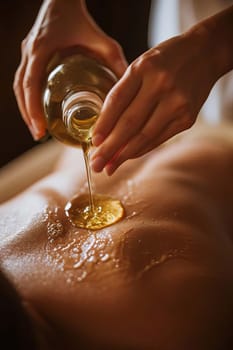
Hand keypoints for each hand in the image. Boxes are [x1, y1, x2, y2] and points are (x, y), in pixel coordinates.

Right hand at [13, 0, 127, 139]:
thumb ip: (116, 62)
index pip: (31, 84)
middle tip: (39, 135)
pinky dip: (27, 97)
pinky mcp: (29, 55)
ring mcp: (26, 53)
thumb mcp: (102, 41)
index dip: (32, 109)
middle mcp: (29, 53)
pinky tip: (37, 110)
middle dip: (28, 114)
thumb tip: (128, 88)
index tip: (40, 129)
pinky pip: (22, 80)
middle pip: (21, 90)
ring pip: (19, 86)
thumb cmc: (81, 19)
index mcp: (42, 50)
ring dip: (25, 108)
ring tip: (37, 128)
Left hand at [91, 29, 217, 174]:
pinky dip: (142, 150)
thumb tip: (105, 129)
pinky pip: (159, 139)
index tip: (93, 142)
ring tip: (109, 168)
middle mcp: (161, 85)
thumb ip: (125, 91)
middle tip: (96, 165)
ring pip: (144, 136)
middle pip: (129, 123)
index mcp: (144, 68)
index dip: (103, 124)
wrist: (205, 54)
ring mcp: (177, 103)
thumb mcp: (141, 65)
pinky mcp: (187, 118)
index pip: (117, 101)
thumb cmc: (166, 60)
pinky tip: (128, 157)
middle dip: (110, 147)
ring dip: (124, 155)